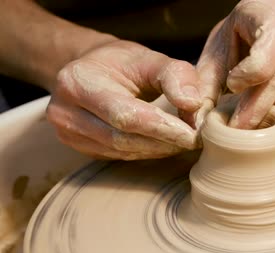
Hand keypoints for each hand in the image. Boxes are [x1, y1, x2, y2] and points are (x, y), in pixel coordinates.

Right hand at [47, 40, 201, 159]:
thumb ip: (176, 75)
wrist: (91, 69)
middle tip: (194, 141)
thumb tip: (194, 104)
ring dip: (157, 150)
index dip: (162, 128)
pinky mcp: (77, 146)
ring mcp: (67, 132)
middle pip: (122, 138)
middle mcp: (65, 111)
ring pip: (121, 151)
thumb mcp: (150, 58)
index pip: (126, 115)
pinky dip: (145, 152)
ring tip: (183, 142)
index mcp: (78, 82)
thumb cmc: (123, 63)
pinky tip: (164, 145)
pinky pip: (117, 156)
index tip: (194, 134)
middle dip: (163, 142)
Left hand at [194, 0, 274, 128]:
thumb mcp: (218, 50)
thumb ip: (204, 83)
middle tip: (236, 128)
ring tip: (243, 117)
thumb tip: (198, 120)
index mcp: (272, 14)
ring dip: (264, 108)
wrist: (268, 17)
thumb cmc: (240, 32)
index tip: (231, 85)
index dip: (247, 77)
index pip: (265, 57)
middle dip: (255, 108)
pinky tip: (260, 102)